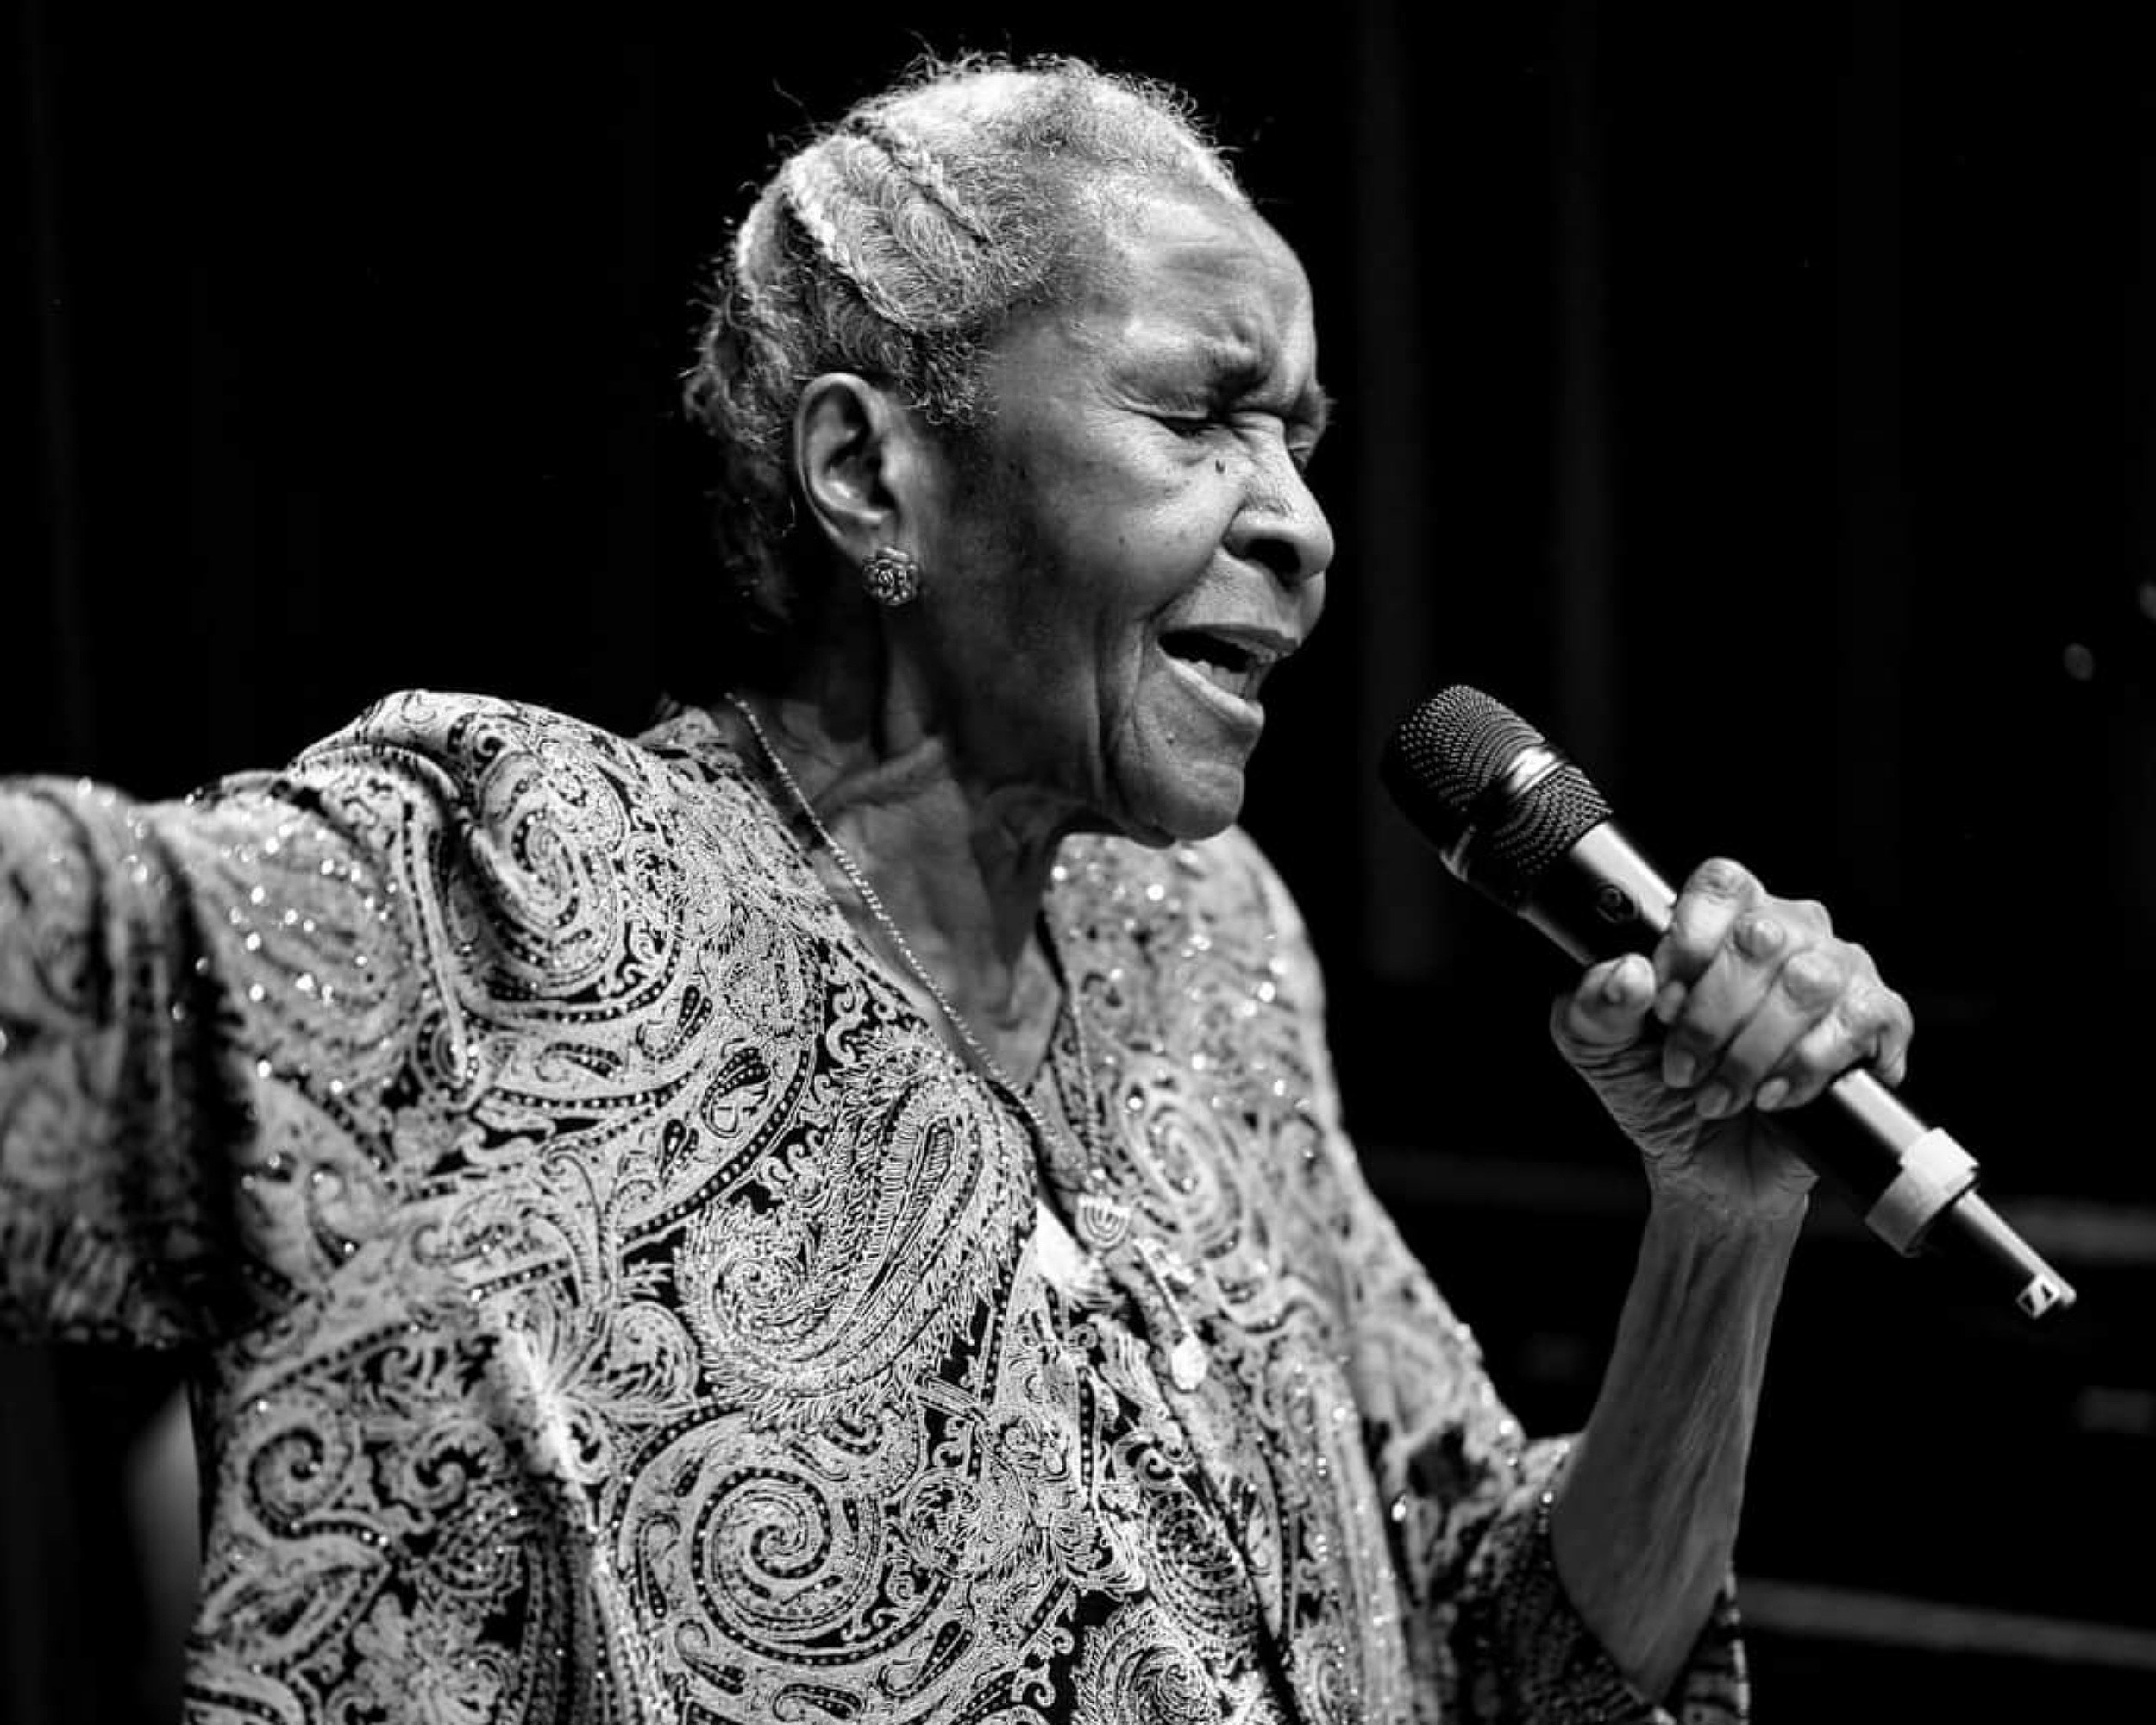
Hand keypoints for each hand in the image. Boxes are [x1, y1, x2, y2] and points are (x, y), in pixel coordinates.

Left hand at [1549, 857, 1913, 1222]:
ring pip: (1809, 981)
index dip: (1689, 942)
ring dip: (1755, 1050)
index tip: (1663, 1004)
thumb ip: (1596, 1004)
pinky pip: (1858, 1022)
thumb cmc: (1659, 1092)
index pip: (1722, 885)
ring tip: (1726, 1091)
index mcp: (1724, 919)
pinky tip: (1775, 1096)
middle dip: (1712, 1016)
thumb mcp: (1602, 1049)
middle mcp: (1789, 932)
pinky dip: (1807, 1067)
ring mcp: (1841, 972)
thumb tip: (1629, 974)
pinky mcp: (1879, 1023)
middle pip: (1762, 936)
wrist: (1711, 1168)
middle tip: (1686, 1067)